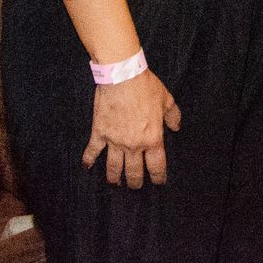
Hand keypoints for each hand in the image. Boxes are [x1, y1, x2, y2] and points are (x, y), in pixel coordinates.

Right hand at [84, 69, 179, 187]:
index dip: (158, 177)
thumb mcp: (167, 100)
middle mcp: (134, 144)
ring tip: (115, 183)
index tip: (158, 183)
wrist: (123, 77)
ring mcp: (115, 141)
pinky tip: (86, 167)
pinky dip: (88, 160)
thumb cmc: (146, 87)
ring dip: (114, 178)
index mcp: (152, 138)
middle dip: (135, 182)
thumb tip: (176, 127)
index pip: (156, 166)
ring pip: (114, 167)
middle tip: (135, 186)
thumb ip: (173, 116)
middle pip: (134, 172)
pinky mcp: (100, 133)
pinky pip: (93, 151)